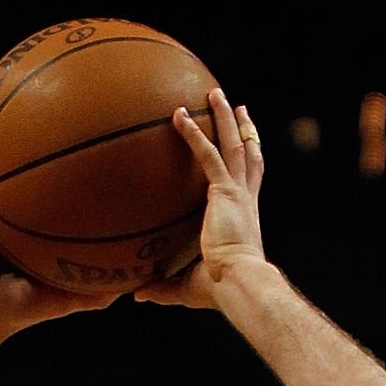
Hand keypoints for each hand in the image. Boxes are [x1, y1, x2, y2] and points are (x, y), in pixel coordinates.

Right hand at [0, 140, 123, 338]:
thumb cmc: (23, 311)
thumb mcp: (66, 300)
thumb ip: (97, 292)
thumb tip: (136, 282)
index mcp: (33, 233)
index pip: (53, 199)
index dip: (66, 177)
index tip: (85, 150)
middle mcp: (11, 220)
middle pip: (23, 178)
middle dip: (31, 149)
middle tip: (46, 118)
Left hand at [135, 88, 267, 309]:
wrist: (238, 284)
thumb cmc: (221, 291)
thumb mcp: (188, 285)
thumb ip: (163, 285)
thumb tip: (137, 293)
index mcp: (244, 216)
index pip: (248, 181)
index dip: (248, 161)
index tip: (245, 145)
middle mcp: (245, 199)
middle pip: (247, 154)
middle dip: (243, 129)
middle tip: (238, 107)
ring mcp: (237, 193)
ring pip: (233, 144)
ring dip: (223, 117)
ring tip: (214, 93)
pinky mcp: (225, 192)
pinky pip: (207, 154)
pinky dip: (193, 133)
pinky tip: (178, 114)